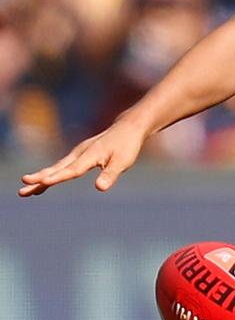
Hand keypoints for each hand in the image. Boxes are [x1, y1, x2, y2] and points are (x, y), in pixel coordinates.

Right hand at [18, 116, 146, 196]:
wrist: (127, 128)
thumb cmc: (126, 145)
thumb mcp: (123, 162)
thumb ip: (110, 174)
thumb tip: (100, 188)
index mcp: (90, 155)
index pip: (72, 170)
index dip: (58, 177)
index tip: (43, 182)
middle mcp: (80, 153)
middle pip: (57, 168)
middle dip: (39, 179)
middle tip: (23, 189)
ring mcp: (77, 153)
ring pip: (56, 167)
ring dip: (40, 178)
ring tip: (25, 190)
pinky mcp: (78, 155)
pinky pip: (61, 166)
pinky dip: (50, 174)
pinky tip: (43, 182)